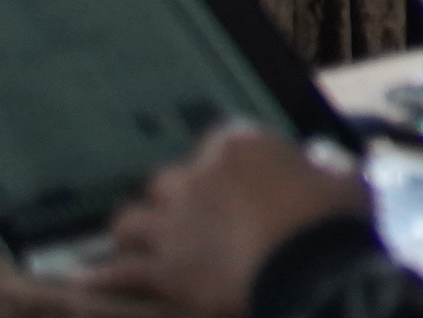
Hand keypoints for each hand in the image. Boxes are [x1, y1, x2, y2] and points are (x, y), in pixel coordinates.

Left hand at [91, 126, 367, 316]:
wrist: (310, 266)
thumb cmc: (333, 219)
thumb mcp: (342, 182)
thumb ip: (320, 175)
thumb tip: (327, 177)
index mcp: (240, 147)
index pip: (217, 143)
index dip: (223, 166)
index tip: (233, 180)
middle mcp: (198, 178)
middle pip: (166, 180)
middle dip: (175, 197)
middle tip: (188, 214)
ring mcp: (175, 224)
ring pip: (131, 221)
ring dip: (135, 230)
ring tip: (134, 239)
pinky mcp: (164, 268)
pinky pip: (120, 272)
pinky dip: (101, 275)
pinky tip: (80, 278)